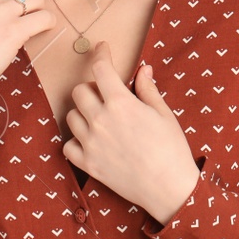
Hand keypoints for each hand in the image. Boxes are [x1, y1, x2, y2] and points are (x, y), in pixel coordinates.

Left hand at [61, 41, 199, 221]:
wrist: (169, 188)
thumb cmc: (171, 149)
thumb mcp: (163, 113)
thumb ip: (147, 89)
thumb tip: (142, 69)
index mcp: (120, 103)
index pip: (100, 69)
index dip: (101, 54)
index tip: (103, 50)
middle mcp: (100, 120)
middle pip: (79, 91)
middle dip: (92, 87)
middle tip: (105, 94)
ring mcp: (91, 143)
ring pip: (71, 116)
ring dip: (83, 113)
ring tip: (100, 118)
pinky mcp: (88, 164)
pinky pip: (68, 145)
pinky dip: (76, 140)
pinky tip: (90, 140)